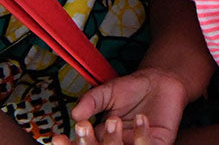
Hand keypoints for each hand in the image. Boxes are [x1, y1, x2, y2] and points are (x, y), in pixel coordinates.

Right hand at [63, 69, 188, 144]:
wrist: (161, 81)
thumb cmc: (133, 88)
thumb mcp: (108, 92)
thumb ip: (92, 101)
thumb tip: (75, 114)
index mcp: (102, 138)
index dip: (71, 144)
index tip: (58, 138)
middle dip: (88, 143)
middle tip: (84, 126)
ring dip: (113, 142)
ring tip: (113, 119)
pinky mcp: (158, 144)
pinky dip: (142, 136)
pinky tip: (141, 118)